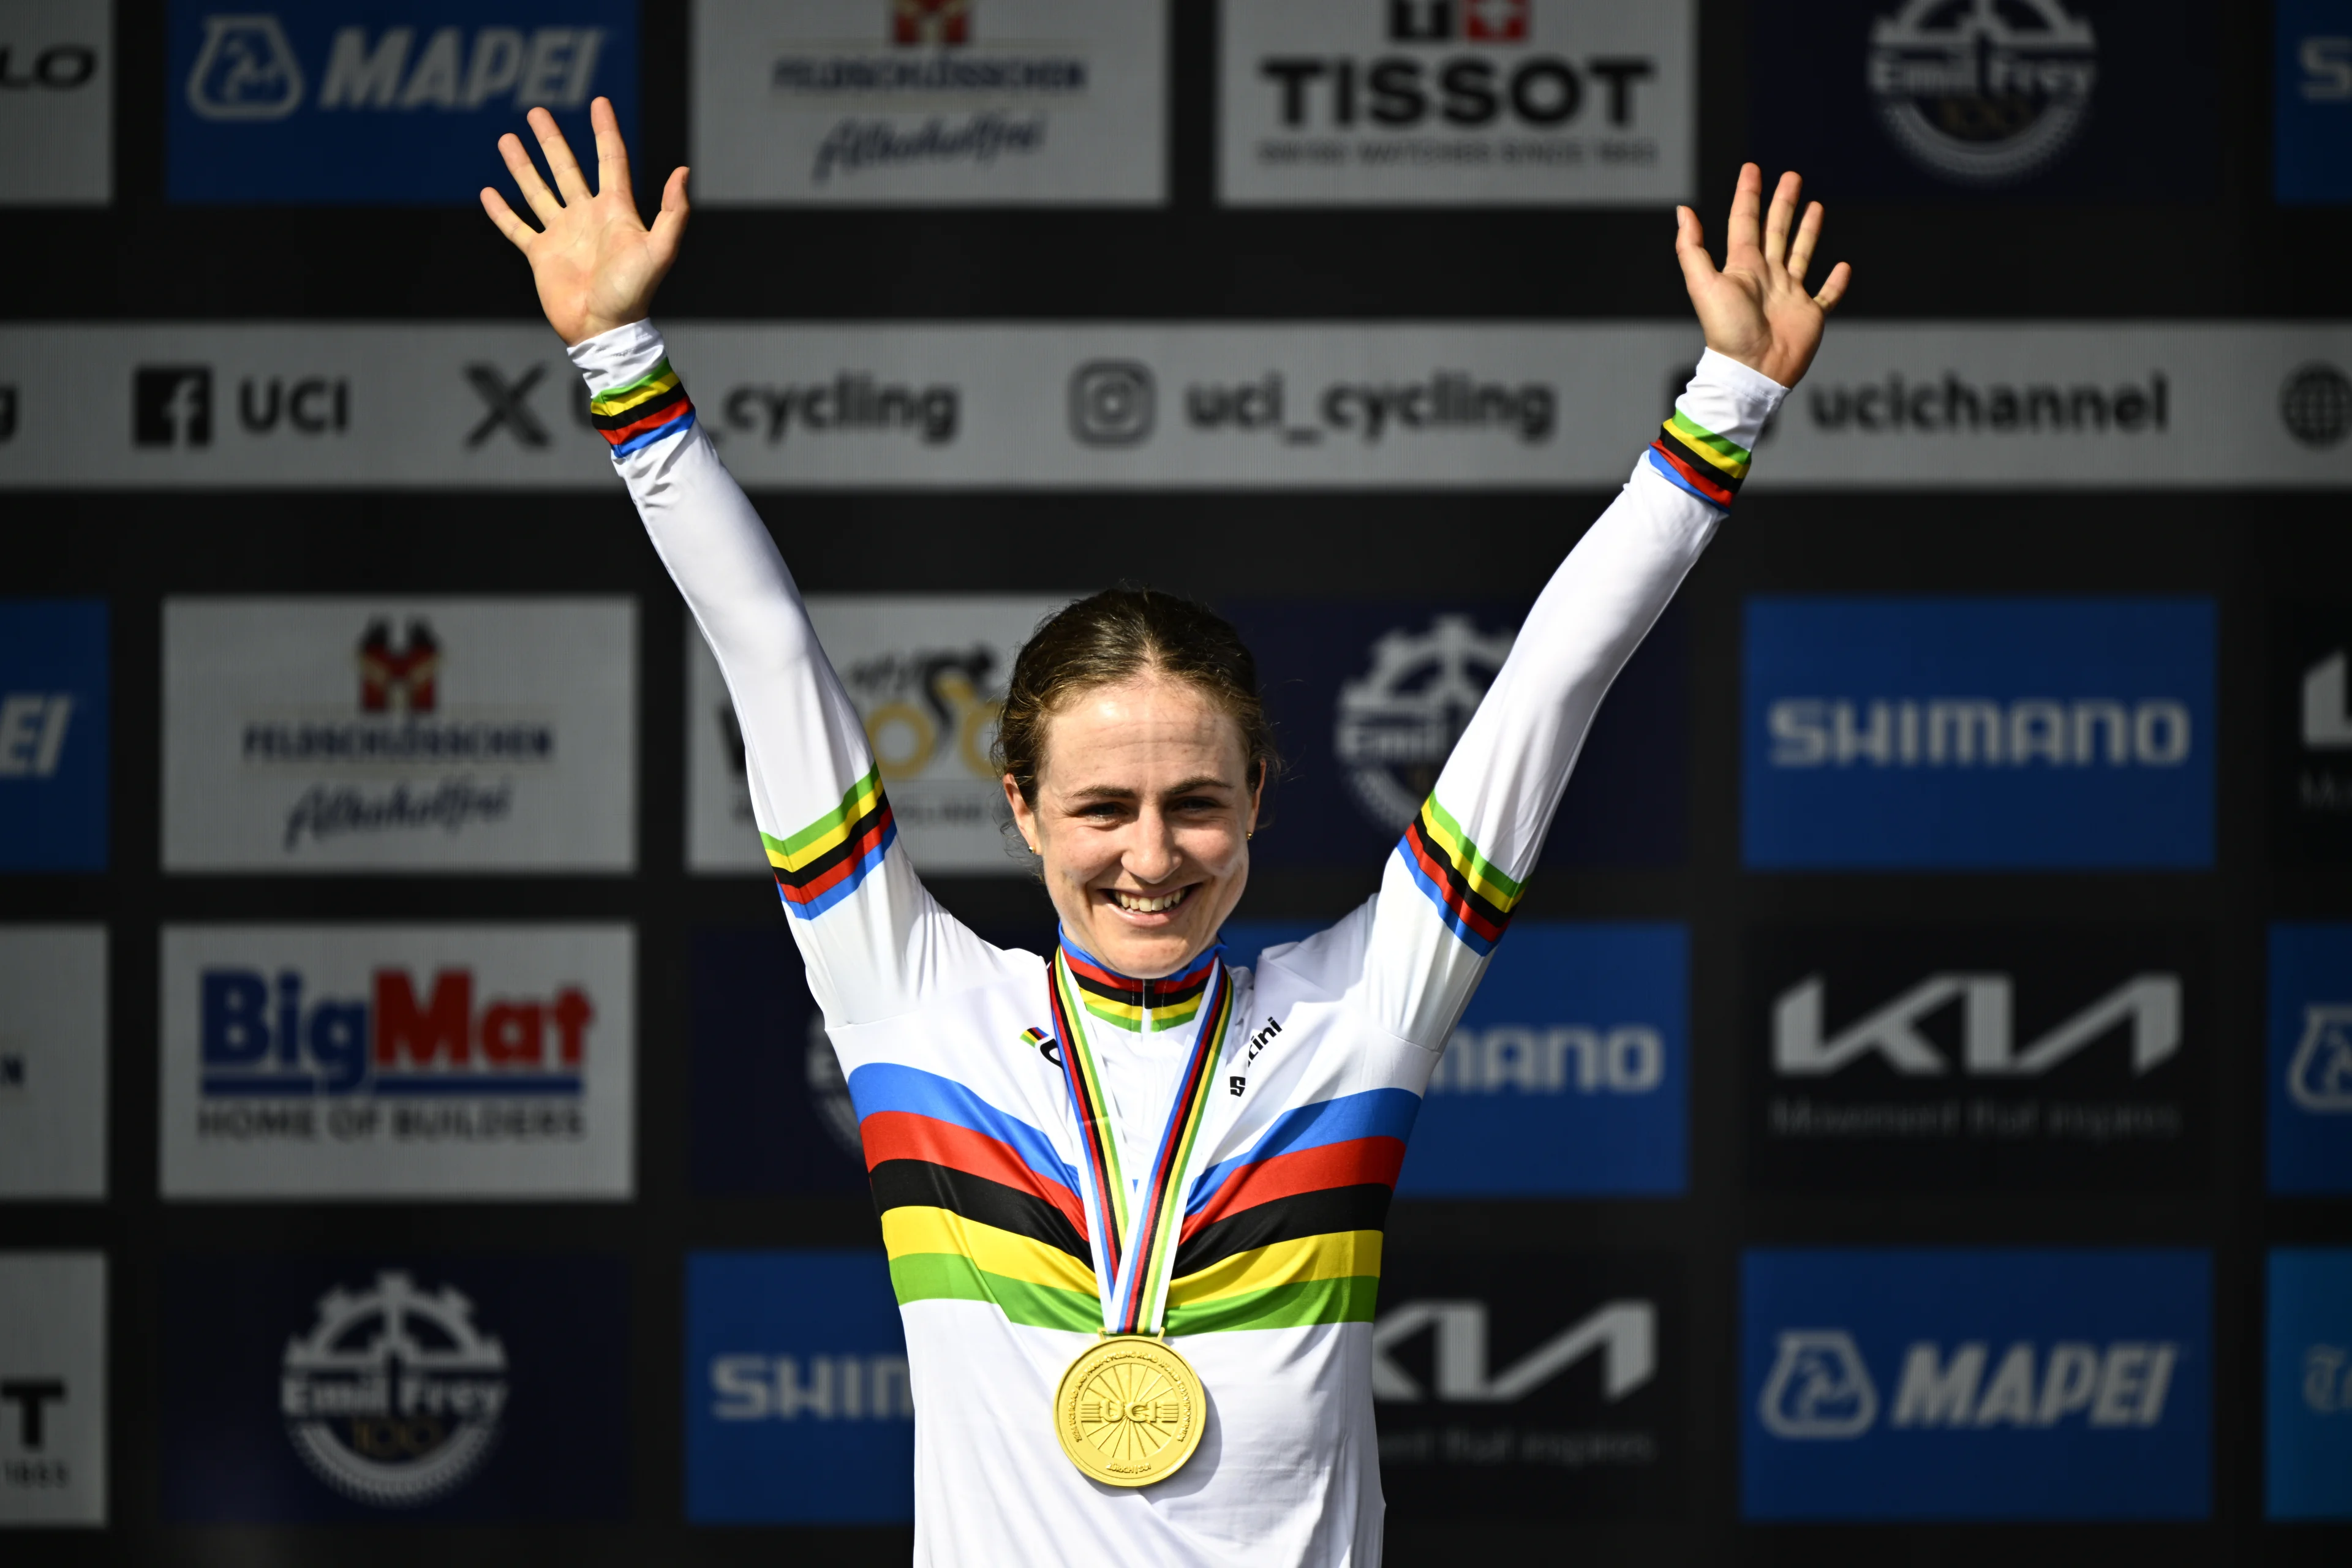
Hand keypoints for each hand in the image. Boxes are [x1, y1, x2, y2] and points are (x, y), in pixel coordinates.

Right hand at [480, 97, 688, 346]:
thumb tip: (682, 170)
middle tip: (536, 112)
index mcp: (615, 211)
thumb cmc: (634, 293)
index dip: (605, 130)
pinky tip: (488, 192)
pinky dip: (501, 211)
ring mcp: (562, 235)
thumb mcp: (660, 250)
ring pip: (538, 190)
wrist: (604, 329)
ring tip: (507, 138)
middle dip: (551, 140)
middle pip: (567, 168)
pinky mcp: (541, 255)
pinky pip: (517, 227)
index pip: (610, 160)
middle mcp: (587, 217)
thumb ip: (673, 212)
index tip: (599, 102)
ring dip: (522, 166)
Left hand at [1674, 164, 1850, 387]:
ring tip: (1816, 205)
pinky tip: (1842, 266)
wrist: (1752, 370)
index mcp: (1743, 267)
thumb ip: (1692, 248)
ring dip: (1808, 230)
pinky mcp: (1809, 315)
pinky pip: (1826, 295)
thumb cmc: (1727, 331)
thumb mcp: (1703, 284)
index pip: (1745, 222)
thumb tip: (1683, 212)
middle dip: (1783, 203)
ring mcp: (1789, 295)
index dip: (1748, 195)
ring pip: (1801, 253)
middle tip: (1791, 176)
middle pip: (1776, 230)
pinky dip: (1835, 282)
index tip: (1751, 169)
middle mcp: (1767, 277)